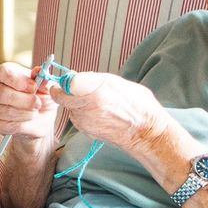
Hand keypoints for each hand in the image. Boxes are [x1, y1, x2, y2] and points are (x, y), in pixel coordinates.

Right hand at [0, 61, 59, 144]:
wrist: (41, 118)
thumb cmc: (42, 98)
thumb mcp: (47, 87)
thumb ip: (43, 79)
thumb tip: (40, 71)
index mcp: (6, 74)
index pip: (4, 73)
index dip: (19, 81)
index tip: (34, 87)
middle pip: (3, 93)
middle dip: (25, 101)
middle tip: (38, 103)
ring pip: (6, 110)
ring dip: (26, 113)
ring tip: (36, 112)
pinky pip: (6, 125)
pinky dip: (21, 124)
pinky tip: (28, 120)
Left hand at [48, 70, 168, 152]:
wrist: (146, 131)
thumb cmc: (137, 104)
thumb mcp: (115, 82)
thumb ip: (90, 79)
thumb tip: (74, 76)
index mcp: (92, 92)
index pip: (61, 88)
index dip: (62, 85)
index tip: (65, 83)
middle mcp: (84, 108)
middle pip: (63, 98)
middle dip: (69, 94)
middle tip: (82, 92)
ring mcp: (84, 121)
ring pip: (70, 109)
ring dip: (77, 105)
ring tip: (98, 104)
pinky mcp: (85, 131)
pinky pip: (78, 119)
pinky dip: (84, 115)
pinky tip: (100, 114)